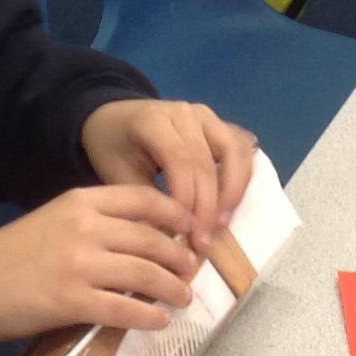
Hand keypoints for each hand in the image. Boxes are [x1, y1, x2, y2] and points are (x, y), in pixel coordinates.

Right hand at [0, 184, 200, 340]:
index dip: (177, 213)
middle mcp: (85, 227)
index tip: (192, 228)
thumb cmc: (6, 254)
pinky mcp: (72, 302)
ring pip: (146, 273)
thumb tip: (139, 240)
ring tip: (184, 297)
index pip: (144, 198)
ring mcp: (80, 264)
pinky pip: (126, 309)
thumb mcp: (52, 220)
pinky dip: (150, 317)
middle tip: (193, 269)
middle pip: (152, 237)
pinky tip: (160, 321)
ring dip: (173, 288)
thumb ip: (92, 223)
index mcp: (80, 201)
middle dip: (180, 256)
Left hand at [81, 98, 256, 252]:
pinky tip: (231, 206)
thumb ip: (142, 202)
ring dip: (233, 191)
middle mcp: (186, 112)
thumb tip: (164, 242)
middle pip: (207, 160)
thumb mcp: (115, 174)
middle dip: (208, 205)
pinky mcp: (220, 125)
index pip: (179, 159)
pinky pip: (242, 149)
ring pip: (235, 151)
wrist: (114, 119)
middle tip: (202, 241)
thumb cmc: (113, 148)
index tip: (184, 234)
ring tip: (221, 225)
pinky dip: (242, 177)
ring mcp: (207, 116)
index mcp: (154, 120)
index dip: (186, 197)